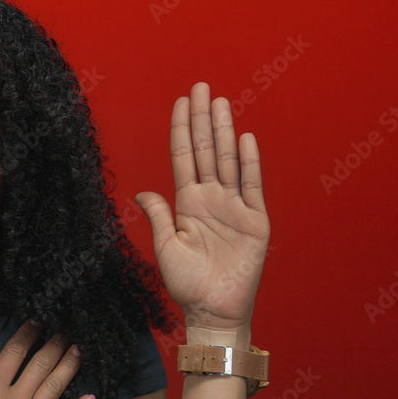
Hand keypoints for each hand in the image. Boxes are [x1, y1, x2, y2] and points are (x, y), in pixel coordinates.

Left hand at [136, 82, 269, 333]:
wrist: (214, 311)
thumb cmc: (188, 285)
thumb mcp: (167, 248)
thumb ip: (159, 216)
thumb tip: (142, 191)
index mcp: (188, 204)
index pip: (184, 158)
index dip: (182, 130)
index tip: (181, 102)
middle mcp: (211, 200)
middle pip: (207, 151)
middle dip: (203, 119)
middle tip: (201, 87)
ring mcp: (234, 208)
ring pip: (229, 161)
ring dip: (224, 132)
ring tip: (220, 103)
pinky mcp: (255, 222)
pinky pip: (252, 186)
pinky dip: (249, 162)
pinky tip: (245, 138)